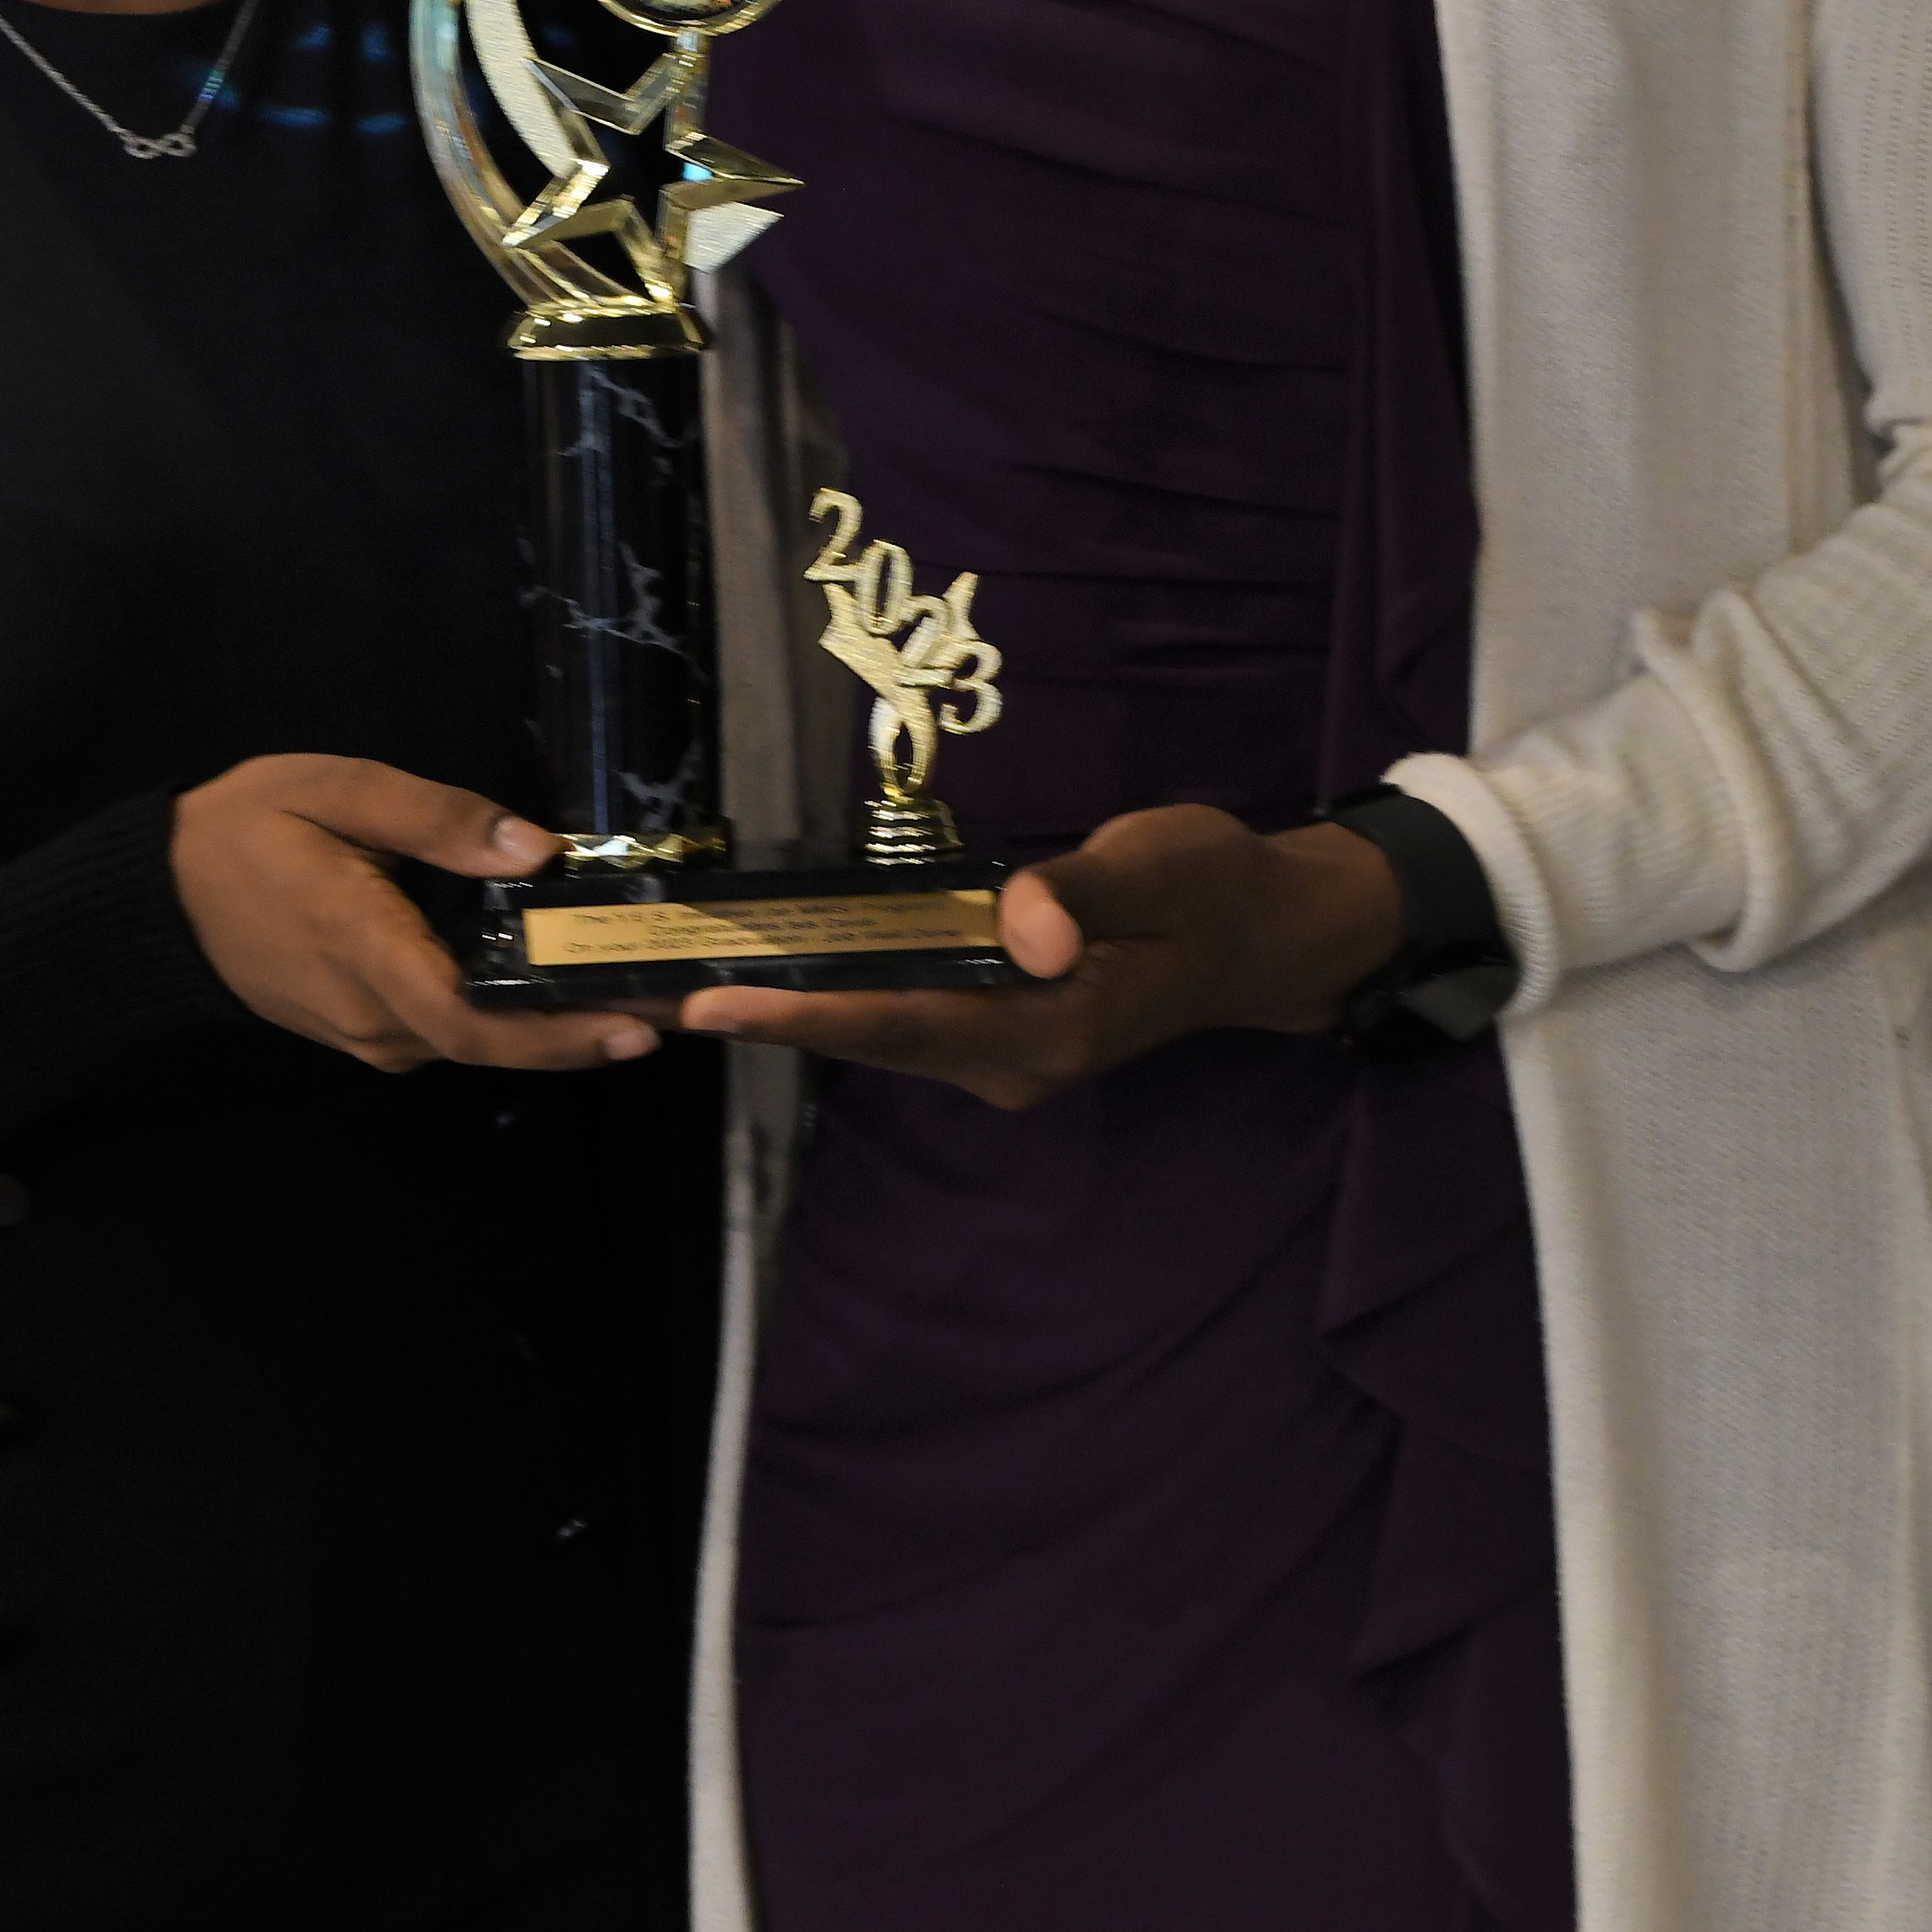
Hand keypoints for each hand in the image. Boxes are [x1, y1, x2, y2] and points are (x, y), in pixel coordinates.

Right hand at [169, 755, 650, 1075]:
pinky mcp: (362, 1031)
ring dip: (551, 1026)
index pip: (477, 1022)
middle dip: (583, 1031)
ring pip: (472, 1044)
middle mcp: (372, 1017)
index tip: (638, 1026)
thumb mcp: (338, 790)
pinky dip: (507, 1018)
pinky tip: (555, 984)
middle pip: (491, 1044)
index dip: (561, 1035)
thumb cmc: (247, 829)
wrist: (159, 895)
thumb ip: (438, 819)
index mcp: (367, 952)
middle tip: (672, 1004)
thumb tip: (539, 849)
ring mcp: (364, 1035)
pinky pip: (447, 1032)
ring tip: (633, 989)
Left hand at [678, 802, 1401, 1109]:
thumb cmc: (1214, 888)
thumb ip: (1083, 892)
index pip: (900, 1024)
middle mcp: (1014, 1063)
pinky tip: (787, 973)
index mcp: (1047, 1034)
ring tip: (696, 985)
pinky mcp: (1008, 1030)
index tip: (712, 1008)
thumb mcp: (1159, 868)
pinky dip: (846, 996)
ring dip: (798, 1009)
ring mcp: (1009, 1055)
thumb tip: (1022, 928)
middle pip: (872, 1039)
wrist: (1271, 931)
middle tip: (660, 995)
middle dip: (772, 1018)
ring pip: (884, 1032)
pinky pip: (908, 1016)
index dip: (802, 1014)